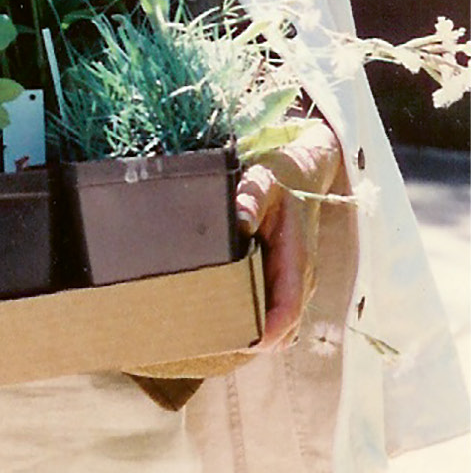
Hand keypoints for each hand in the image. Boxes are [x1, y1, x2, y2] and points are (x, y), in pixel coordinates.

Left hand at [235, 119, 342, 350]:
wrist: (302, 172)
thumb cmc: (278, 176)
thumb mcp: (262, 179)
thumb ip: (250, 197)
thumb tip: (239, 218)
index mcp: (297, 258)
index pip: (288, 310)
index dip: (268, 333)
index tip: (243, 344)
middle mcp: (302, 277)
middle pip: (285, 327)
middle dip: (257, 340)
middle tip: (215, 341)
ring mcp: (298, 281)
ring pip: (283, 323)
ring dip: (259, 333)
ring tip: (218, 333)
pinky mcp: (289, 279)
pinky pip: (279, 311)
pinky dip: (261, 321)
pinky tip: (230, 315)